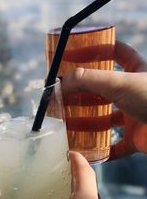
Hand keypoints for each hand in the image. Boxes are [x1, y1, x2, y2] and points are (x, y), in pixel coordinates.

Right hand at [62, 40, 146, 158]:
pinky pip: (116, 145)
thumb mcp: (119, 83)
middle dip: (85, 90)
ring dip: (88, 121)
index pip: (119, 53)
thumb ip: (88, 79)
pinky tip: (88, 149)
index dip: (101, 49)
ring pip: (107, 118)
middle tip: (65, 92)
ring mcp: (136, 115)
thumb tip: (61, 82)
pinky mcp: (137, 138)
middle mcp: (135, 92)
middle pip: (105, 88)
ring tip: (68, 122)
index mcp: (137, 72)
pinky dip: (103, 149)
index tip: (82, 51)